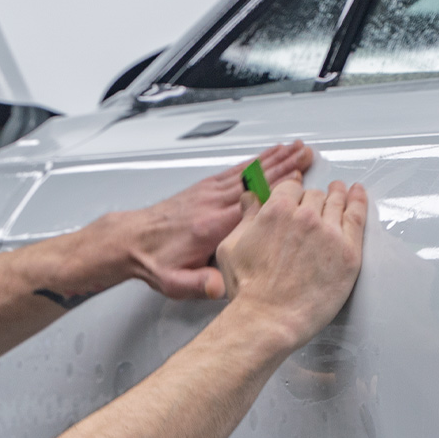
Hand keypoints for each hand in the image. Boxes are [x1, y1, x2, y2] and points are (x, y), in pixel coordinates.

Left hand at [120, 141, 312, 299]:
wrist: (131, 241)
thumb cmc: (156, 261)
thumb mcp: (175, 282)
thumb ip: (200, 284)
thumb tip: (221, 288)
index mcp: (210, 227)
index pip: (251, 204)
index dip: (276, 190)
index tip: (298, 179)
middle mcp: (211, 204)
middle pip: (255, 181)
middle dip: (284, 166)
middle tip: (307, 155)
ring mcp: (208, 193)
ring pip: (248, 172)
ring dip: (273, 159)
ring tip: (295, 149)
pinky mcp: (204, 188)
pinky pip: (235, 171)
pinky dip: (254, 162)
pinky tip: (267, 156)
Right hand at [214, 175, 367, 349]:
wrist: (268, 319)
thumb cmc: (249, 291)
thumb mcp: (231, 247)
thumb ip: (245, 218)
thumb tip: (250, 198)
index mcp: (276, 210)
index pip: (291, 188)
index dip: (293, 193)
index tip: (296, 198)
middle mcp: (304, 216)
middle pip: (315, 196)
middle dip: (314, 199)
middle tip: (317, 204)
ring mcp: (329, 233)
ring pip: (337, 203)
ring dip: (338, 196)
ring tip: (340, 192)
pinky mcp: (348, 252)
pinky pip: (357, 218)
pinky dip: (358, 202)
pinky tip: (358, 195)